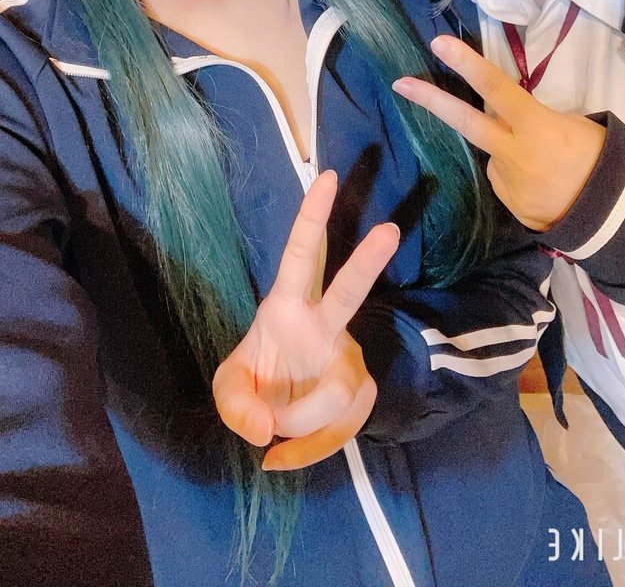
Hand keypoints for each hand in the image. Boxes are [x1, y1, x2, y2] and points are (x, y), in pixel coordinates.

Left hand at [212, 169, 398, 470]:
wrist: (282, 420)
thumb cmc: (256, 385)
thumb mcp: (228, 391)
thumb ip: (235, 406)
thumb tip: (266, 431)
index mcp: (287, 306)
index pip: (302, 255)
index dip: (313, 217)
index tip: (326, 177)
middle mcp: (325, 326)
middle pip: (348, 291)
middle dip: (368, 262)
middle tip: (389, 229)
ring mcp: (347, 359)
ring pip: (335, 392)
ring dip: (300, 423)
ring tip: (273, 435)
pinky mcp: (360, 394)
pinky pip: (335, 430)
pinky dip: (305, 451)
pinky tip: (283, 456)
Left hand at [393, 35, 605, 230]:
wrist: (611, 214)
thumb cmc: (598, 158)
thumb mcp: (572, 125)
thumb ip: (532, 120)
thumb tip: (509, 122)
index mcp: (535, 126)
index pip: (495, 87)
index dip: (466, 64)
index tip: (439, 44)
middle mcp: (513, 152)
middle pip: (465, 121)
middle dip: (430, 100)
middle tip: (400, 83)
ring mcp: (506, 180)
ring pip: (493, 155)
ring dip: (509, 154)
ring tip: (546, 166)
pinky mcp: (506, 202)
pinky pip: (504, 180)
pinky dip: (518, 177)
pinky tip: (542, 185)